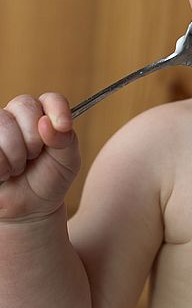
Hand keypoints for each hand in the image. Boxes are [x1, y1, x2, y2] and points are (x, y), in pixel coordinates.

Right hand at [0, 93, 79, 221]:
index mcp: (44, 114)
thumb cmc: (49, 178)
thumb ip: (65, 139)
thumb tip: (46, 123)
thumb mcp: (68, 160)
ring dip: (15, 154)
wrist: (28, 208)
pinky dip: (1, 164)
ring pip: (2, 123)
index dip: (58, 110)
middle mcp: (18, 115)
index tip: (64, 127)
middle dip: (33, 137)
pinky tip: (4, 172)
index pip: (51, 99)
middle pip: (24, 106)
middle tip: (34, 156)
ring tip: (18, 167)